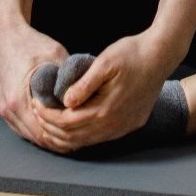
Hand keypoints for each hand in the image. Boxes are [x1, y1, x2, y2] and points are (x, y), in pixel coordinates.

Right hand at [0, 22, 75, 153]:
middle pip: (34, 138)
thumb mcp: (55, 54)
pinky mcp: (2, 105)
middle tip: (78, 140)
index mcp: (17, 100)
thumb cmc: (30, 43)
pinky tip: (52, 126)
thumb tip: (86, 93)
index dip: (61, 139)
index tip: (79, 137)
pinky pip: (20, 126)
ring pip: (26, 134)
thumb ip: (69, 76)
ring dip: (45, 136)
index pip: (41, 134)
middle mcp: (7, 108)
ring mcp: (2, 108)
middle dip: (56, 141)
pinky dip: (35, 128)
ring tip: (68, 135)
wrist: (6, 34)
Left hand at [30, 31, 171, 151]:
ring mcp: (123, 128)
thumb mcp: (105, 62)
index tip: (35, 104)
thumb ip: (84, 84)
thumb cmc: (132, 54)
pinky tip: (74, 125)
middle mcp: (114, 126)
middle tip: (37, 113)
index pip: (66, 123)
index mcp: (105, 110)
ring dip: (65, 134)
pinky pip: (100, 138)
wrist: (161, 55)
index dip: (47, 116)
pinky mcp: (129, 125)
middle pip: (74, 138)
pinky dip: (81, 134)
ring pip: (86, 142)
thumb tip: (65, 102)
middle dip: (51, 128)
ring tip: (49, 121)